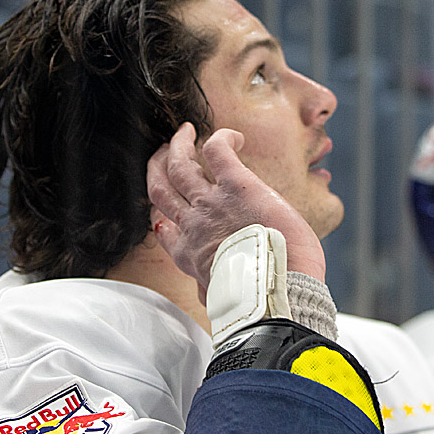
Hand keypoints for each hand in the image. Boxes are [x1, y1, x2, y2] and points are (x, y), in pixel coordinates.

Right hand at [147, 123, 326, 296]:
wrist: (275, 291)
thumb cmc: (257, 301)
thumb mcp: (223, 302)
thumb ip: (213, 294)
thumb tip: (210, 301)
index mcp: (191, 256)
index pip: (165, 230)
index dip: (161, 216)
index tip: (164, 212)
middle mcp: (194, 226)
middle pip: (161, 190)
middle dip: (157, 168)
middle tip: (162, 153)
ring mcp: (211, 203)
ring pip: (179, 165)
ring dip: (178, 145)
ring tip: (184, 131)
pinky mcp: (236, 185)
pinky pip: (216, 150)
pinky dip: (220, 137)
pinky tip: (233, 136)